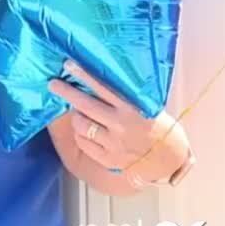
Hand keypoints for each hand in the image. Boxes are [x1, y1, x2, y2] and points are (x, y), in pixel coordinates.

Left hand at [49, 59, 189, 180]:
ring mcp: (114, 143)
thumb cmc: (158, 128)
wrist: (171, 160)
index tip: (68, 65)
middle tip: (53, 84)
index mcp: (133, 109)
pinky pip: (83, 142)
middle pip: (85, 105)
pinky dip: (81, 135)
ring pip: (81, 125)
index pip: (104, 88)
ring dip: (76, 117)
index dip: (84, 75)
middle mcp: (121, 125)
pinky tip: (86, 131)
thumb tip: (95, 83)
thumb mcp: (148, 108)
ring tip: (79, 114)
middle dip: (67, 92)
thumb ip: (125, 99)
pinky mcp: (108, 159)